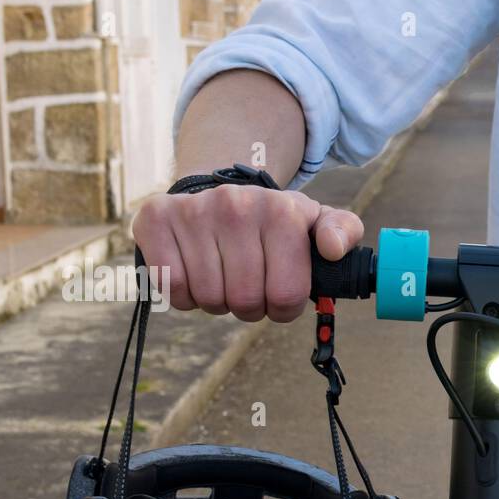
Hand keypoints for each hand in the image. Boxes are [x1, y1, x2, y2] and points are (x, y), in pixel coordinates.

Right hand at [132, 186, 362, 322]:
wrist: (219, 190)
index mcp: (282, 211)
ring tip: (223, 276)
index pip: (287, 296)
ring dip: (217, 301)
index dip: (284, 307)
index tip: (279, 293)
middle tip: (248, 285)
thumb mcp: (316, 221)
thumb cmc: (273, 222)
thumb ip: (343, 232)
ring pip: (209, 299)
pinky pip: (172, 287)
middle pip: (245, 301)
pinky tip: (194, 272)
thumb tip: (332, 249)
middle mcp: (236, 205)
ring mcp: (194, 211)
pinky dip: (184, 295)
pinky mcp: (155, 218)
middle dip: (250, 306)